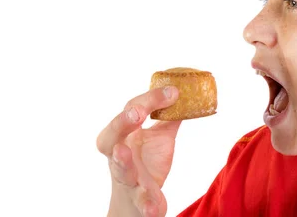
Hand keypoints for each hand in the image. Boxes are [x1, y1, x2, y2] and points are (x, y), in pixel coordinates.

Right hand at [97, 86, 180, 216]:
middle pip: (111, 137)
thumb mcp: (160, 136)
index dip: (150, 100)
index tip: (173, 92)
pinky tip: (152, 207)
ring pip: (120, 170)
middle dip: (121, 123)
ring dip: (122, 161)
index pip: (132, 111)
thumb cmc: (146, 162)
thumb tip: (186, 94)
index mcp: (124, 135)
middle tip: (136, 113)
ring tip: (122, 152)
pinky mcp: (139, 200)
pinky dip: (145, 204)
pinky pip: (140, 202)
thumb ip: (169, 116)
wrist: (139, 202)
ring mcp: (127, 179)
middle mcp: (119, 156)